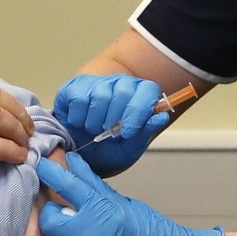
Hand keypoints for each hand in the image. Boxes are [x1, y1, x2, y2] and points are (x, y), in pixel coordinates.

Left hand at [36, 153, 225, 235]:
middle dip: (52, 219)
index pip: (65, 184)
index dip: (49, 173)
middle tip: (61, 221)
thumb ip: (91, 183)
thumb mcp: (119, 201)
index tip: (42, 167)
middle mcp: (91, 235)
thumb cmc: (147, 231)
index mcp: (100, 209)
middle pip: (50, 222)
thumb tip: (71, 160)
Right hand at [53, 74, 169, 174]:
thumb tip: (161, 117)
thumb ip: (144, 133)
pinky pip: (79, 98)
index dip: (139, 110)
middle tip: (108, 133)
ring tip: (93, 129)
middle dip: (115, 118)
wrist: (78, 153)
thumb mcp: (128, 149)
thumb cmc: (107, 150)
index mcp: (139, 96)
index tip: (128, 132)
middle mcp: (120, 83)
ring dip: (95, 121)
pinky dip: (78, 117)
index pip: (148, 90)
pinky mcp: (75, 86)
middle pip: (123, 91)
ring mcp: (97, 82)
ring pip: (100, 95)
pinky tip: (80, 122)